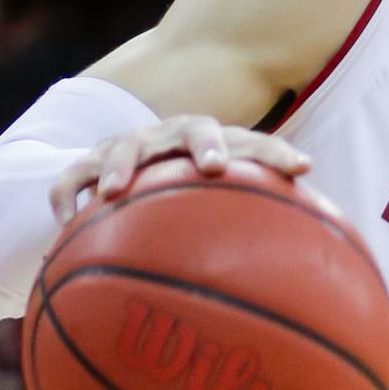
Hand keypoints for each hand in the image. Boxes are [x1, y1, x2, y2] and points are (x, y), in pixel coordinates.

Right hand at [48, 116, 309, 222]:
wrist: (133, 162)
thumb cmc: (192, 192)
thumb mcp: (225, 203)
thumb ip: (265, 221)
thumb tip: (322, 260)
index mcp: (215, 144)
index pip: (254, 142)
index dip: (276, 154)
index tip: (302, 168)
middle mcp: (173, 138)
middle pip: (193, 129)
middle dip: (204, 144)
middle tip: (212, 167)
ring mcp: (131, 145)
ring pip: (122, 146)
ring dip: (119, 166)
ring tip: (113, 193)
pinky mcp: (90, 164)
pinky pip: (70, 178)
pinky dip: (67, 197)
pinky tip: (66, 226)